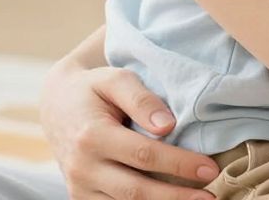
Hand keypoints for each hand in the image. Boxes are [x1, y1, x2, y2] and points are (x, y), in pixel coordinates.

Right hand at [39, 56, 218, 198]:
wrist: (57, 105)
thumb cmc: (94, 89)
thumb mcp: (116, 80)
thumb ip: (142, 100)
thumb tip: (168, 126)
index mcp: (91, 136)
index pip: (144, 155)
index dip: (179, 164)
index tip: (210, 167)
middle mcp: (82, 167)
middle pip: (136, 191)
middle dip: (177, 197)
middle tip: (211, 195)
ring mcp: (79, 187)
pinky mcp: (81, 198)